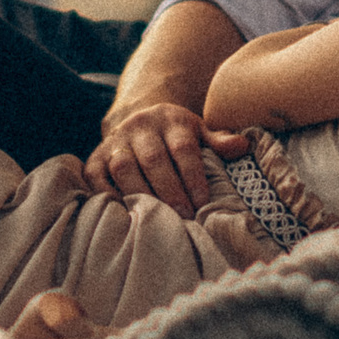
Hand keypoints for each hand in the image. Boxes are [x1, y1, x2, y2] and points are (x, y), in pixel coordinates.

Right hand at [85, 103, 248, 216]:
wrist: (138, 122)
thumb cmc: (176, 136)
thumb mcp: (199, 132)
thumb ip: (219, 141)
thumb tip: (243, 146)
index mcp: (170, 119)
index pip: (183, 147)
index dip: (192, 175)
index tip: (202, 201)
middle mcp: (139, 126)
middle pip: (153, 158)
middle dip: (170, 189)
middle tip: (185, 215)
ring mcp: (115, 141)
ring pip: (124, 166)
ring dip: (142, 193)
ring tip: (158, 218)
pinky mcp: (96, 157)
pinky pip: (96, 175)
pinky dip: (107, 194)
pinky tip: (126, 212)